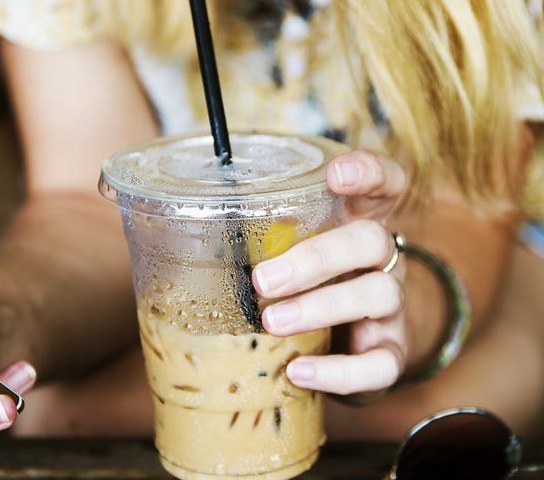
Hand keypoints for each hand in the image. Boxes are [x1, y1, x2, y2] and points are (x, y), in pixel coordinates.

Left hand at [252, 149, 409, 400]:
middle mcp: (382, 260)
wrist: (352, 348)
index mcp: (357, 223)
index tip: (335, 174)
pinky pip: (379, 364)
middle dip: (317, 257)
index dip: (368, 172)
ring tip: (272, 322)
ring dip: (321, 307)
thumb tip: (153, 227)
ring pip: (378, 295)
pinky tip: (299, 371)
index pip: (384, 183)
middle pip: (371, 240)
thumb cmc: (306, 288)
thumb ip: (251, 238)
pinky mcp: (390, 354)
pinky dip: (339, 370)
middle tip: (263, 279)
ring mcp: (391, 308)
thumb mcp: (287, 254)